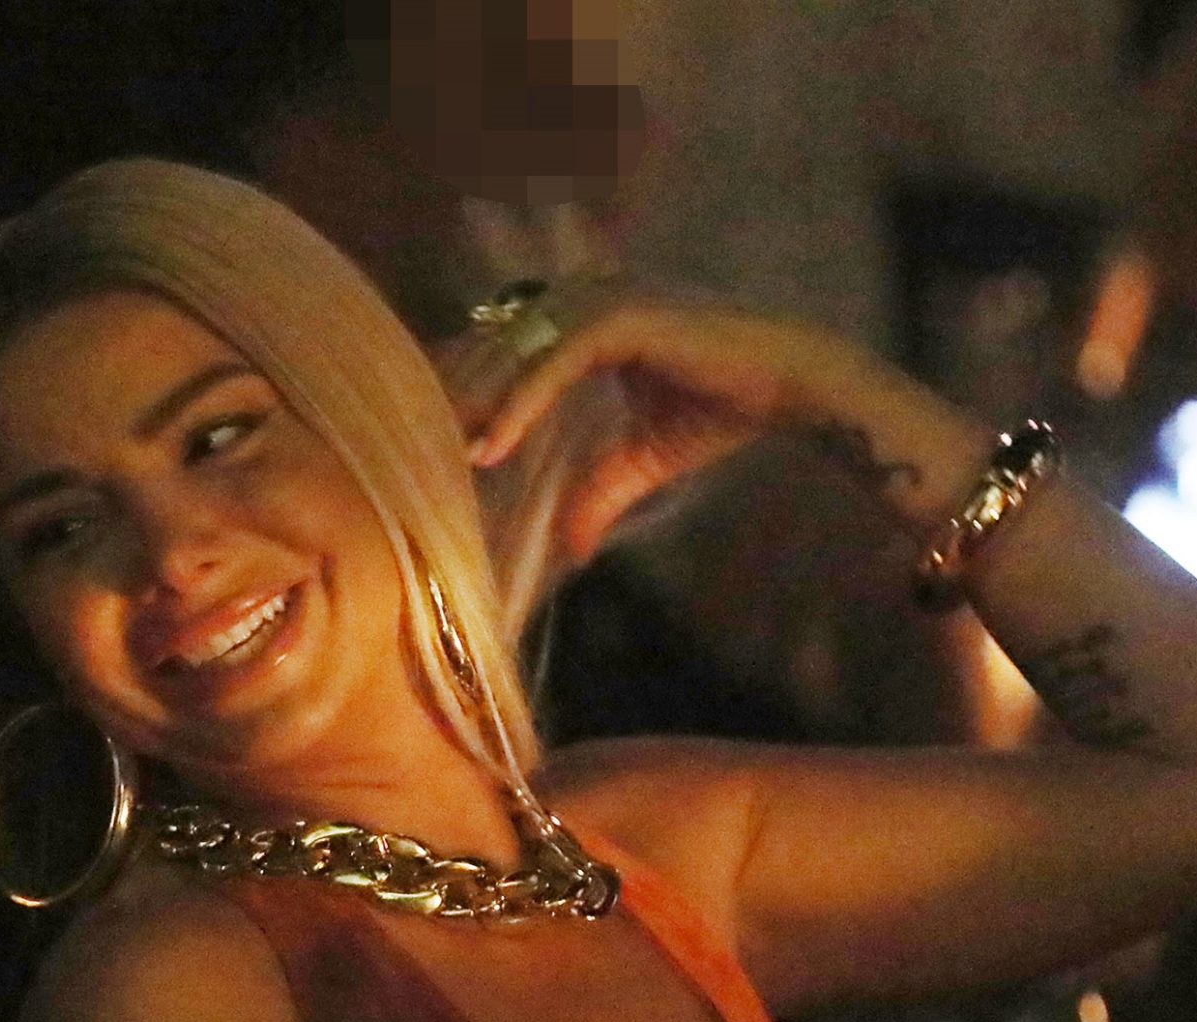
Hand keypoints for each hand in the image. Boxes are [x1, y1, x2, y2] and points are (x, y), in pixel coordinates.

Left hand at [451, 284, 988, 562]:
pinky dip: (520, 405)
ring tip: (441, 457)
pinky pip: (553, 362)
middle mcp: (591, 295)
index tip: (429, 439)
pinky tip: (491, 447)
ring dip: (478, 406)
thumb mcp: (641, 460)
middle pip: (500, 346)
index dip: (469, 391)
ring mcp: (606, 299)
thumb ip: (598, 491)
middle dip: (457, 398)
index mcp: (588, 314)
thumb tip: (572, 551)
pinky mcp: (624, 315)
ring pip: (518, 353)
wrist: (789, 389)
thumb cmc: (721, 410)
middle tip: (408, 451)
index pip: (508, 346)